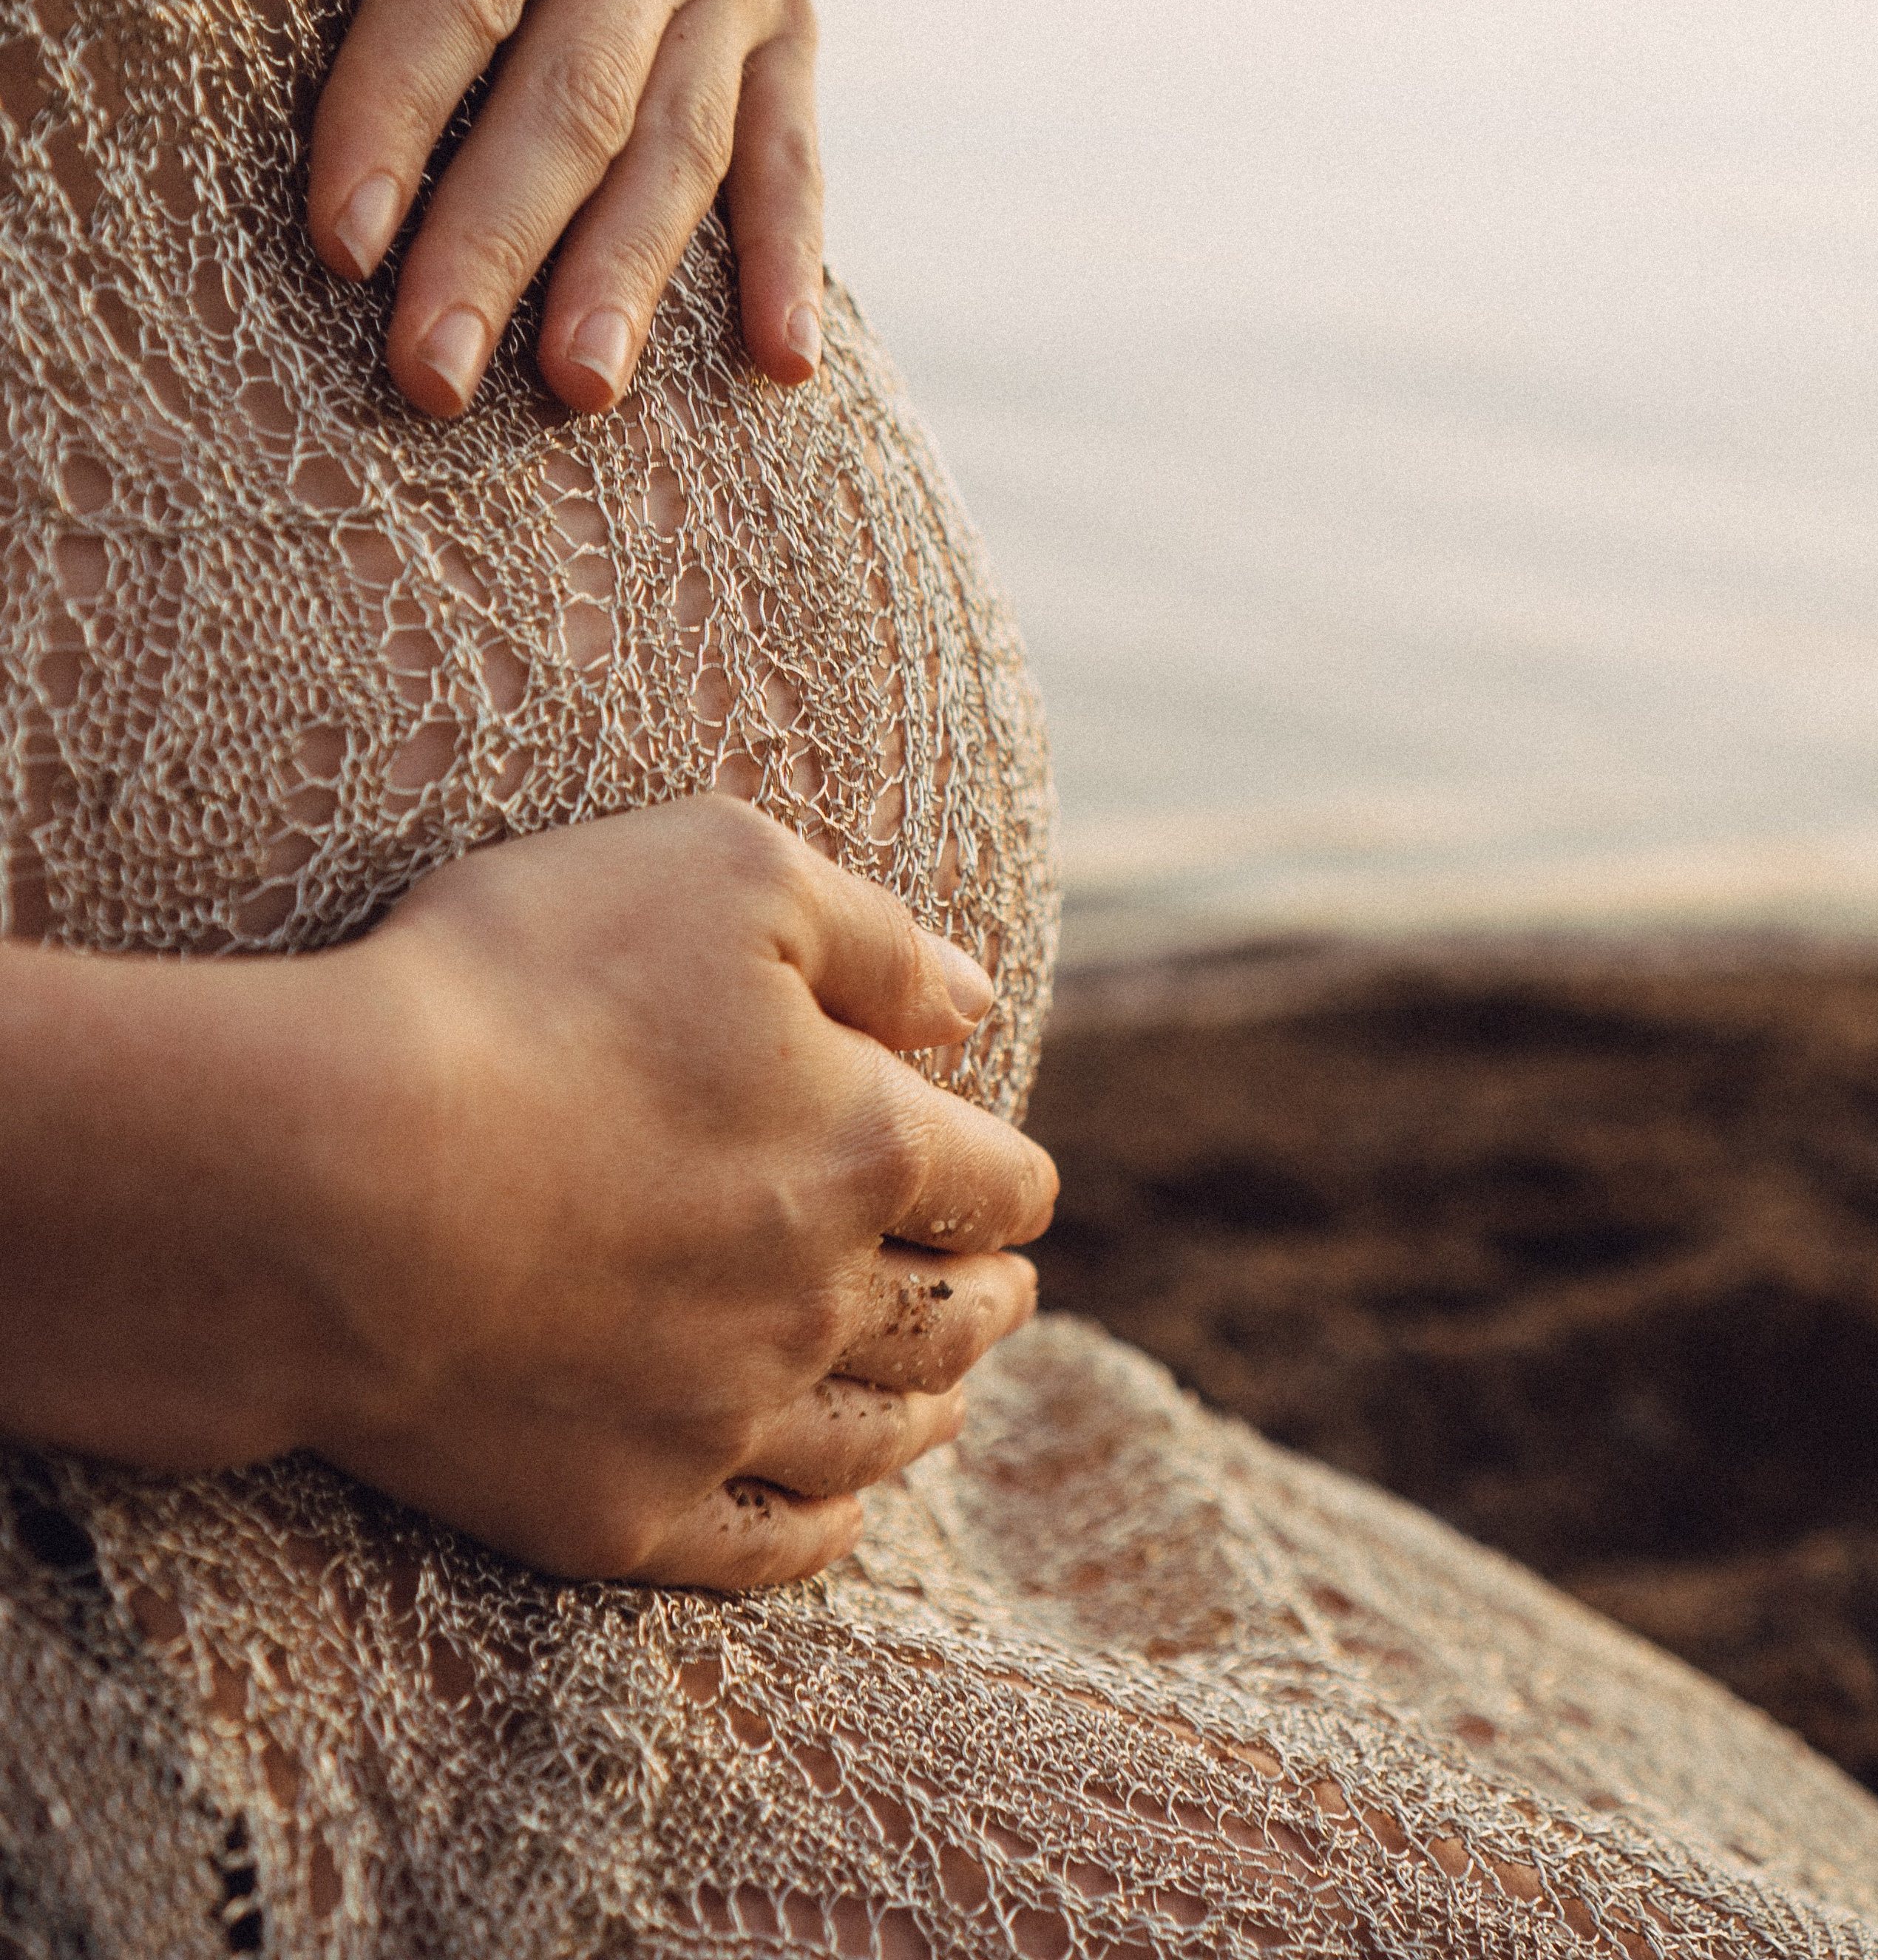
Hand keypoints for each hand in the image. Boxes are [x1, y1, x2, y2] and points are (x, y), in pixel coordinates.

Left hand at [307, 0, 821, 419]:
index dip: (403, 98)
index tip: (338, 232)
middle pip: (577, 86)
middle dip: (498, 237)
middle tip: (423, 377)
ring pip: (683, 142)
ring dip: (628, 274)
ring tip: (570, 399)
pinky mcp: (787, 18)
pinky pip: (796, 145)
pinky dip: (788, 252)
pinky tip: (773, 370)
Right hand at [311, 799, 1056, 1583]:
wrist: (328, 1179)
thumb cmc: (521, 988)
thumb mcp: (722, 872)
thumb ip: (874, 938)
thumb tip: (974, 1003)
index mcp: (869, 1145)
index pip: (999, 1181)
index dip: (1007, 1173)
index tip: (1003, 1179)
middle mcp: (822, 1297)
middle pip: (952, 1316)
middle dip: (987, 1293)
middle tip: (1003, 1289)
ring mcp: (723, 1418)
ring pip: (877, 1435)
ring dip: (927, 1408)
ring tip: (945, 1396)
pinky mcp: (618, 1510)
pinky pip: (766, 1547)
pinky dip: (821, 1530)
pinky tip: (835, 1512)